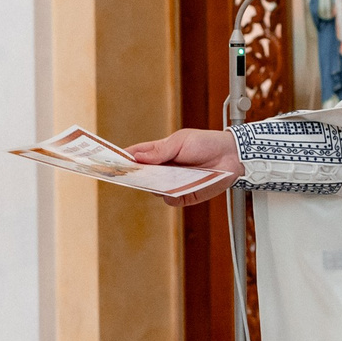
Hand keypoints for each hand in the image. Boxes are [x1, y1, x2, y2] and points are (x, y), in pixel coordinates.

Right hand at [125, 129, 240, 204]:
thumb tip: (137, 156)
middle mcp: (163, 169)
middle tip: (128, 175)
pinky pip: (170, 199)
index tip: (110, 161)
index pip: (136, 155)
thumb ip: (160, 151)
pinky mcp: (184, 195)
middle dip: (134, 176)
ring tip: (157, 179)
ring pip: (154, 189)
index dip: (123, 158)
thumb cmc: (206, 143)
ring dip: (154, 185)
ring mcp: (172, 183)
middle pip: (141, 175)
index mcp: (159, 152)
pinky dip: (171, 195)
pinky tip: (175, 187)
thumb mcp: (181, 141)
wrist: (231, 156)